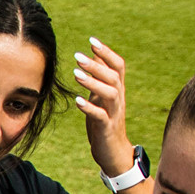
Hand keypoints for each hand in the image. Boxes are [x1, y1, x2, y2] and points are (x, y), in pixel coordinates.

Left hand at [74, 37, 135, 178]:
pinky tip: (78, 101)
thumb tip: (95, 56)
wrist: (113, 152)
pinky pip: (101, 116)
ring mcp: (114, 114)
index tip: (92, 40)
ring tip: (76, 74)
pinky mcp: (107, 129)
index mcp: (117, 90)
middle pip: (114, 77)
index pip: (118, 66)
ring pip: (111, 93)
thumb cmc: (104, 122)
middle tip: (77, 56)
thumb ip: (100, 78)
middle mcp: (119, 100)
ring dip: (93, 83)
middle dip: (97, 65)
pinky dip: (90, 108)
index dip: (107, 52)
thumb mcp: (101, 97)